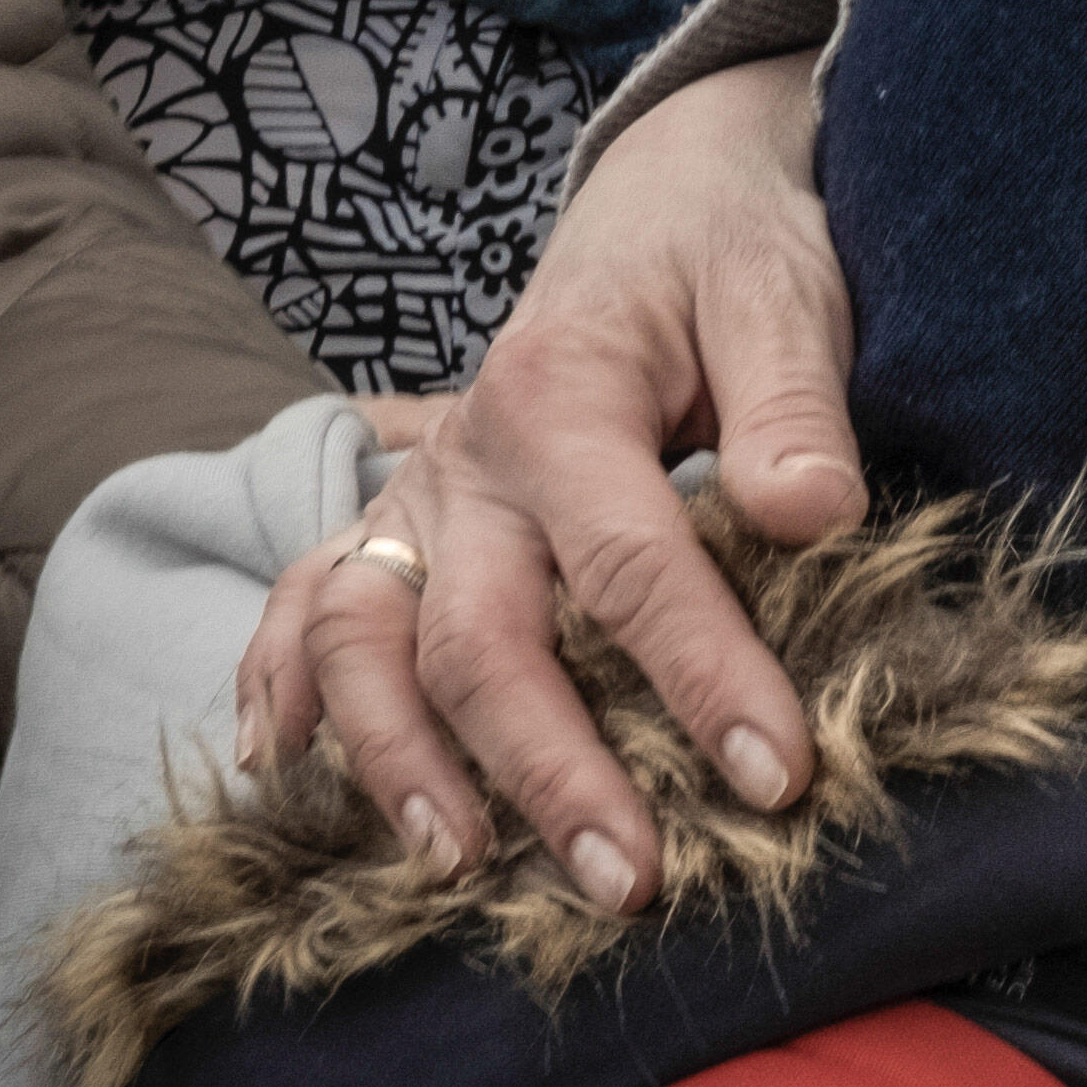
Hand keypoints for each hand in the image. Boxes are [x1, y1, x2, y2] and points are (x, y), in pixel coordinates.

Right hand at [231, 53, 857, 903]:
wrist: (664, 204)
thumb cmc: (731, 257)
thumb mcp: (783, 298)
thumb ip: (794, 405)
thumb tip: (811, 512)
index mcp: (561, 398)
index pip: (630, 564)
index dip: (704, 678)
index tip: (778, 777)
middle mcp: (466, 461)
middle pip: (478, 636)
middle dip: (548, 770)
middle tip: (626, 883)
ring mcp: (418, 497)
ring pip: (361, 640)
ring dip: (397, 762)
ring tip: (457, 868)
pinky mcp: (400, 523)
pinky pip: (304, 605)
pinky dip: (276, 686)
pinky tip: (280, 772)